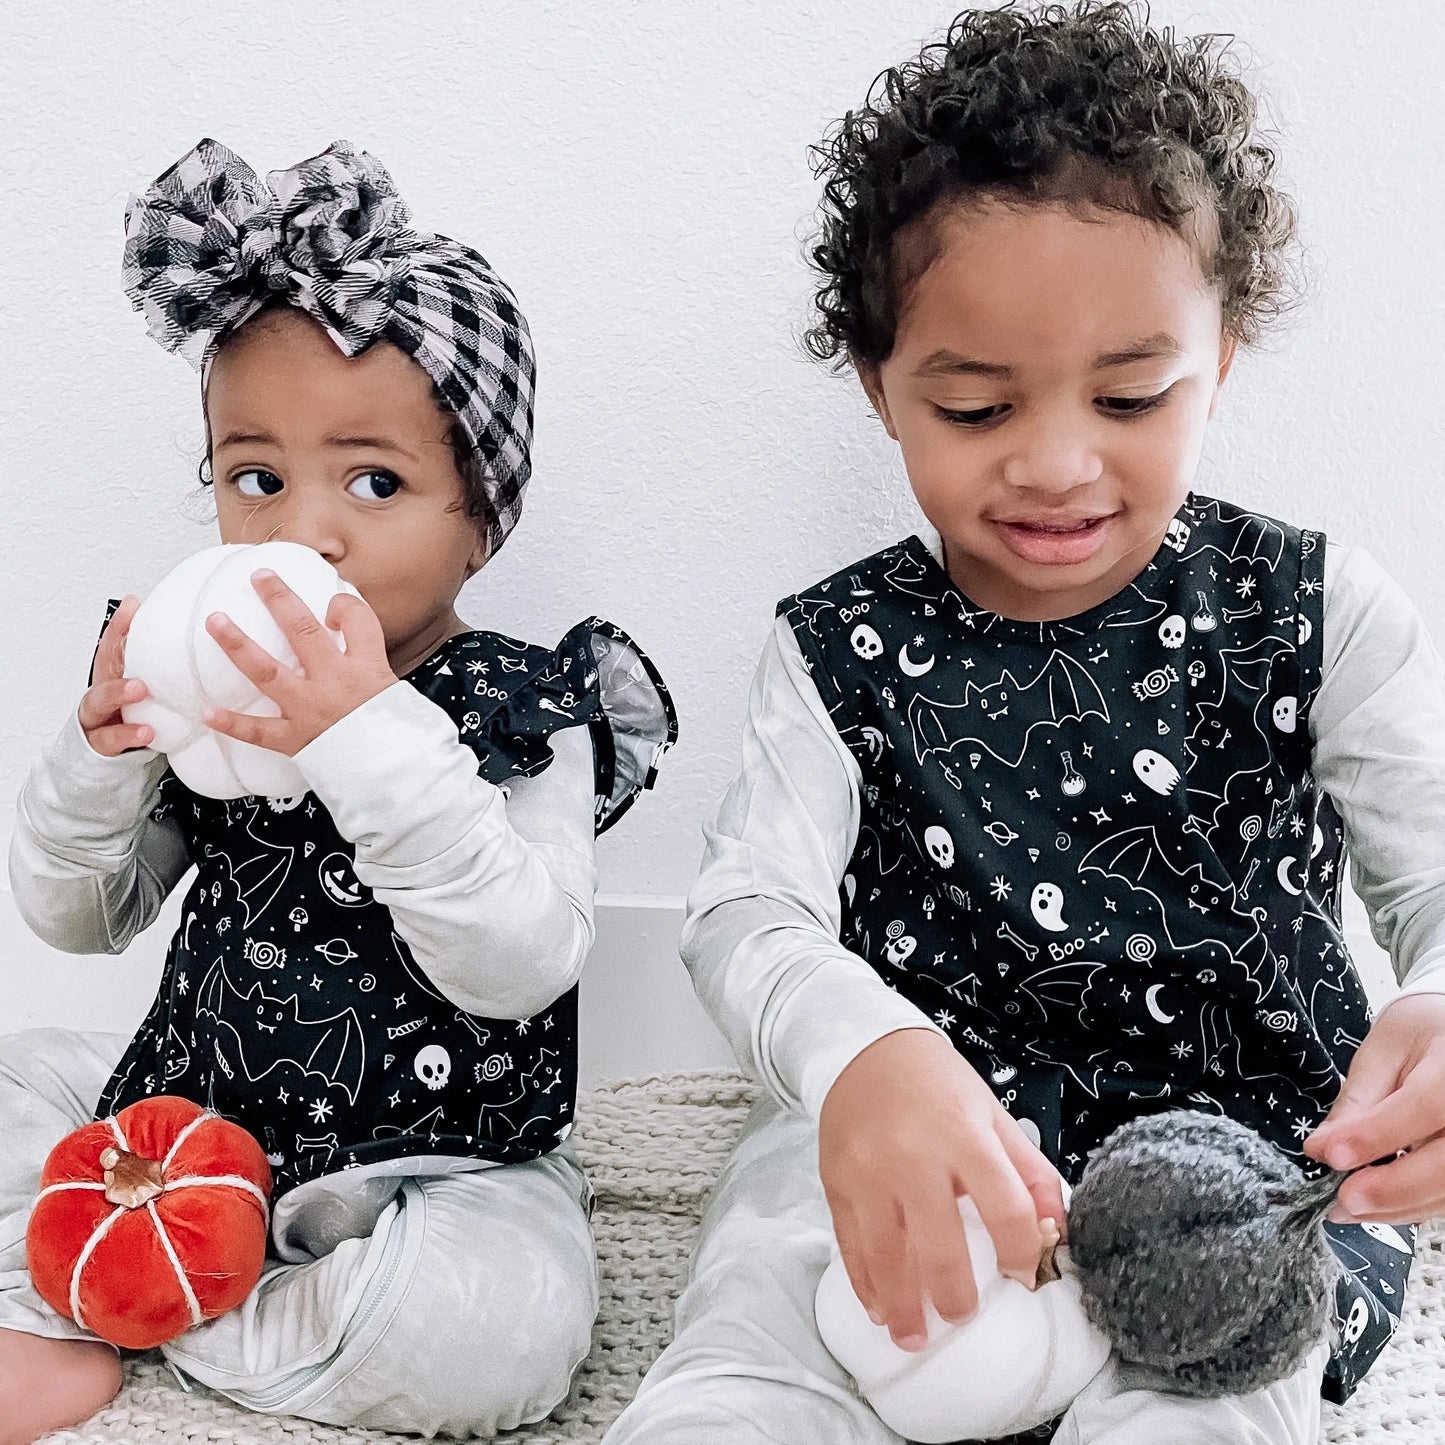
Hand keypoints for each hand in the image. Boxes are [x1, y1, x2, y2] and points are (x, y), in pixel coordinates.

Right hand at [78, 596, 154, 756]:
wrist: (106, 752)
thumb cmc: (129, 714)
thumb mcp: (142, 686)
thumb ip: (157, 665)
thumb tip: (186, 632)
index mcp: (112, 674)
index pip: (112, 644)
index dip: (120, 624)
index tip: (132, 605)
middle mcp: (101, 690)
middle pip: (103, 667)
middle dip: (118, 648)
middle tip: (142, 637)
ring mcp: (97, 716)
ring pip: (99, 702)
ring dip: (118, 693)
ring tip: (139, 689)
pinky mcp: (101, 742)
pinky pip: (112, 739)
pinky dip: (128, 735)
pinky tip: (147, 732)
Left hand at [203, 570, 396, 754]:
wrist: (395, 774)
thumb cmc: (399, 737)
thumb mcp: (398, 693)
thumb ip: (375, 669)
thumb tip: (356, 649)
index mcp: (367, 669)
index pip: (356, 620)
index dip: (343, 606)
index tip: (334, 607)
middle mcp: (334, 682)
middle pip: (303, 630)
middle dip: (278, 599)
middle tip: (258, 577)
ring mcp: (310, 710)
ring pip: (267, 670)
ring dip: (237, 644)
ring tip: (214, 622)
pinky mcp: (295, 740)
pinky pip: (257, 731)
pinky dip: (231, 723)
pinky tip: (206, 712)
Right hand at [818, 1028, 1065, 1351]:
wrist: (864, 1048)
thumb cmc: (937, 1083)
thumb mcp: (993, 1113)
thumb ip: (1030, 1171)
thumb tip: (1057, 1230)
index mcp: (965, 1136)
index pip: (1006, 1210)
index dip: (1022, 1253)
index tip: (1022, 1275)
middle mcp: (914, 1158)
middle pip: (941, 1248)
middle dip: (955, 1297)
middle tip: (962, 1316)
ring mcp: (869, 1174)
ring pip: (888, 1258)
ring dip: (904, 1308)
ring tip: (916, 1337)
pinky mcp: (836, 1183)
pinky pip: (850, 1246)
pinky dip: (865, 1284)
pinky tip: (880, 1308)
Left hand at [1305, 993, 1444, 1223]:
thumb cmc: (1423, 1036)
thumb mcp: (1385, 1051)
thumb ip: (1358, 1099)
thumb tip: (1322, 1147)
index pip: (1424, 1106)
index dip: (1378, 1135)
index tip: (1332, 1155)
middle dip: (1393, 1188)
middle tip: (1344, 1200)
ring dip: (1400, 1206)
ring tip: (1349, 1208)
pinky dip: (1414, 1206)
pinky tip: (1378, 1206)